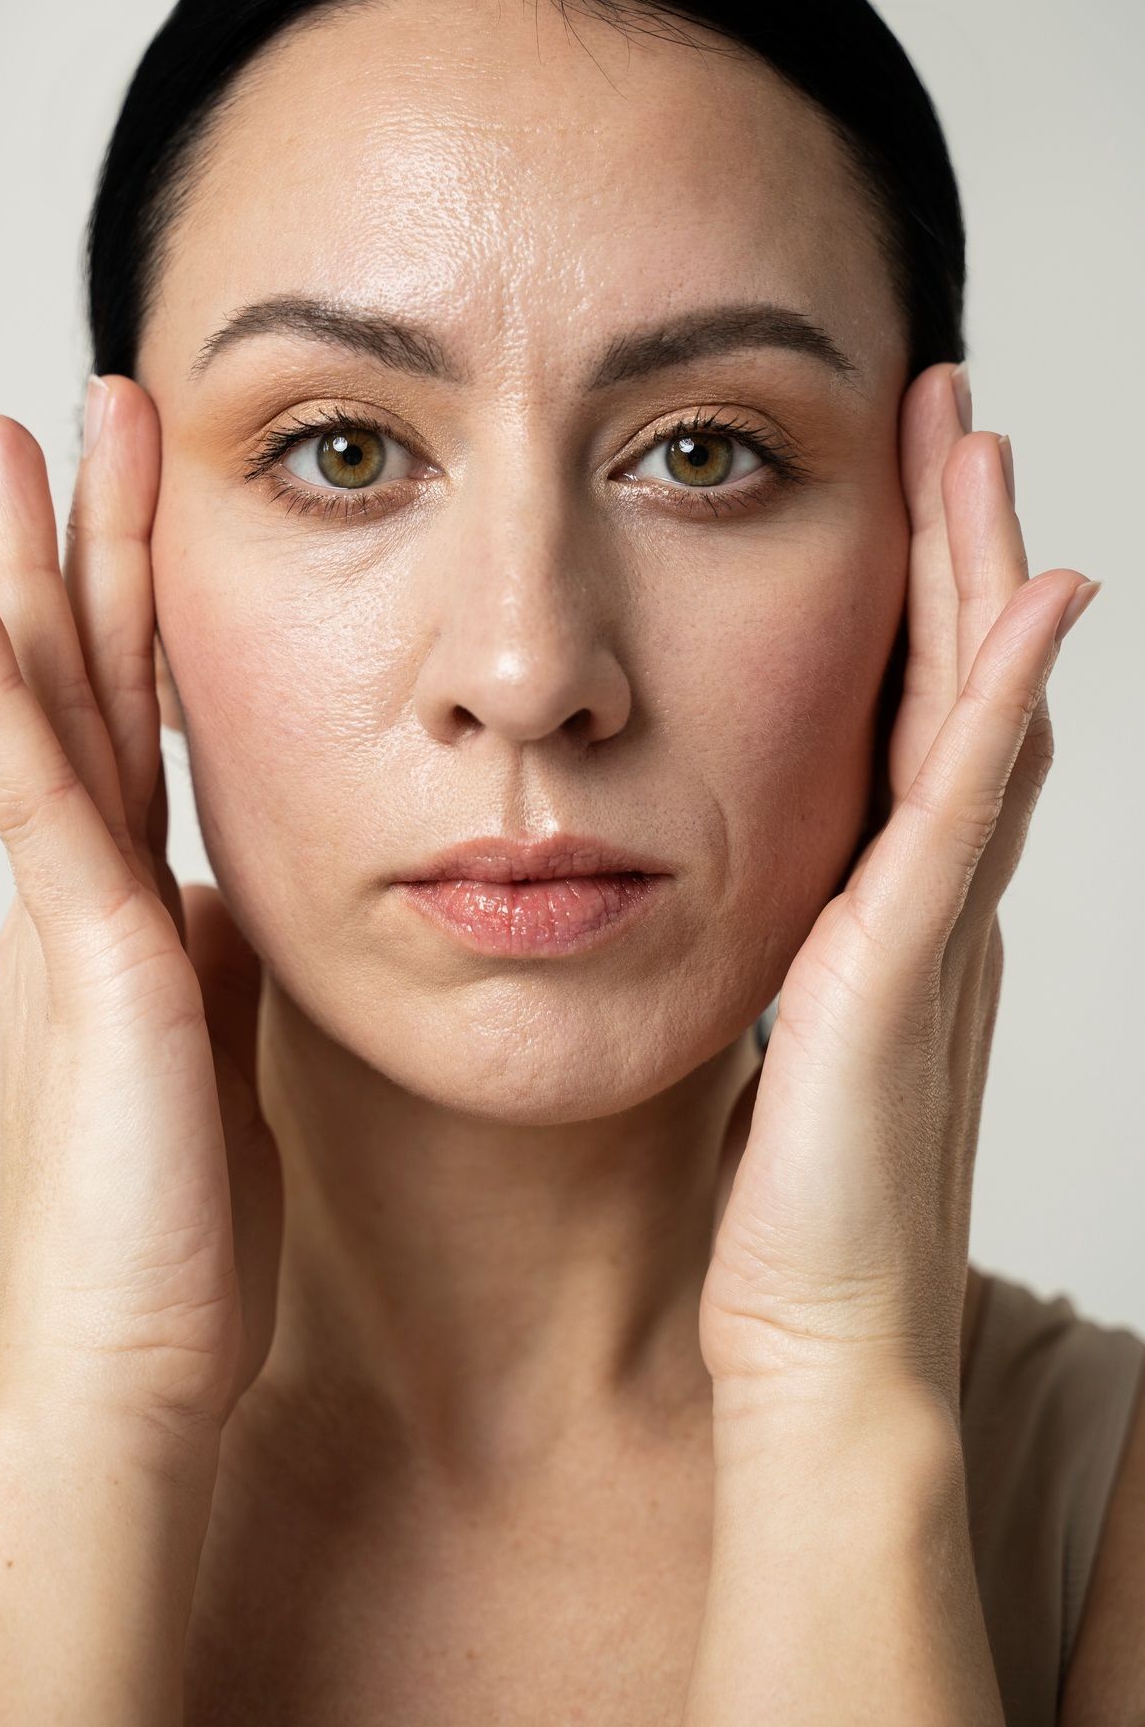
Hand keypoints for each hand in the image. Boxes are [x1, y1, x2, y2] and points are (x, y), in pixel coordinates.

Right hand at [0, 375, 282, 1455]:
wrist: (135, 1368)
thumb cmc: (179, 1234)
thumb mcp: (213, 1055)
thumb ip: (215, 960)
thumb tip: (229, 892)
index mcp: (122, 914)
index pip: (128, 724)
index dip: (134, 609)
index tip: (143, 505)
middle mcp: (77, 896)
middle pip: (80, 683)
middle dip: (76, 542)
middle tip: (65, 411)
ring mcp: (68, 919)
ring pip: (46, 707)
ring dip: (29, 564)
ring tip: (7, 439)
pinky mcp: (81, 957)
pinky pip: (28, 795)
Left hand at [698, 361, 1099, 1428]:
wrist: (818, 1344)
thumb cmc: (787, 1216)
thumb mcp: (773, 1048)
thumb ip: (778, 964)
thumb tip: (736, 906)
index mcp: (883, 914)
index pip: (911, 724)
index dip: (916, 604)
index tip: (897, 491)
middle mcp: (928, 902)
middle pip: (957, 688)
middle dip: (955, 549)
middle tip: (948, 418)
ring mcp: (933, 927)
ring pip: (974, 715)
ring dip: (979, 580)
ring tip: (976, 452)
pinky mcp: (909, 967)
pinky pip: (967, 808)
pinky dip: (1004, 701)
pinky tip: (1028, 608)